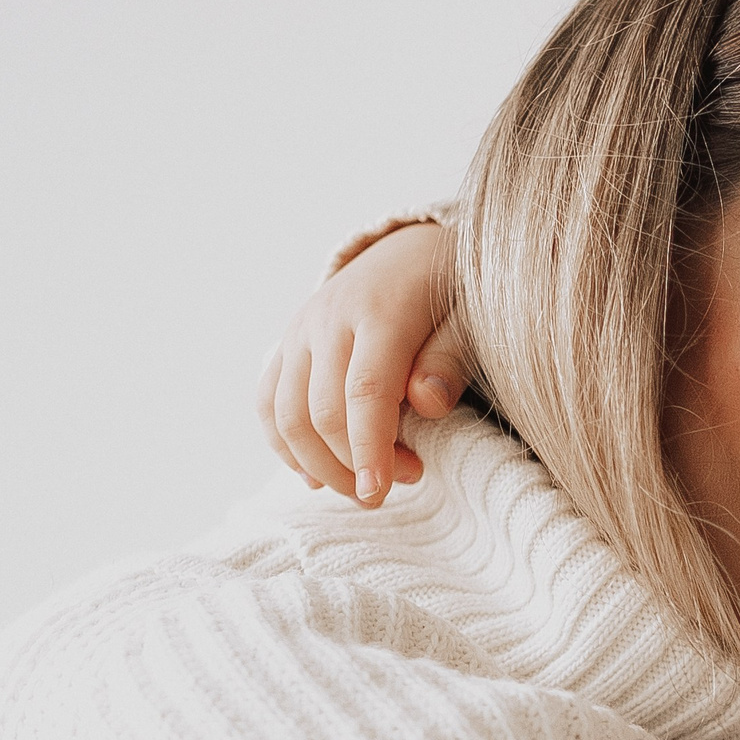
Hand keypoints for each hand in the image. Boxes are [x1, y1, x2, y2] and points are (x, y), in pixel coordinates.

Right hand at [257, 221, 469, 503]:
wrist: (410, 247)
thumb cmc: (448, 291)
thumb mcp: (471, 317)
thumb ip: (450, 359)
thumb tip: (427, 404)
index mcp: (381, 311)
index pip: (366, 392)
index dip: (369, 448)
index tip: (379, 492)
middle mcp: (329, 319)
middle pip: (322, 412)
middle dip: (353, 464)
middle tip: (399, 482)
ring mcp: (300, 331)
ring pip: (287, 414)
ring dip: (319, 465)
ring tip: (363, 485)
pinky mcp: (287, 343)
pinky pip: (268, 403)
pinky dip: (286, 446)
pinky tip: (317, 474)